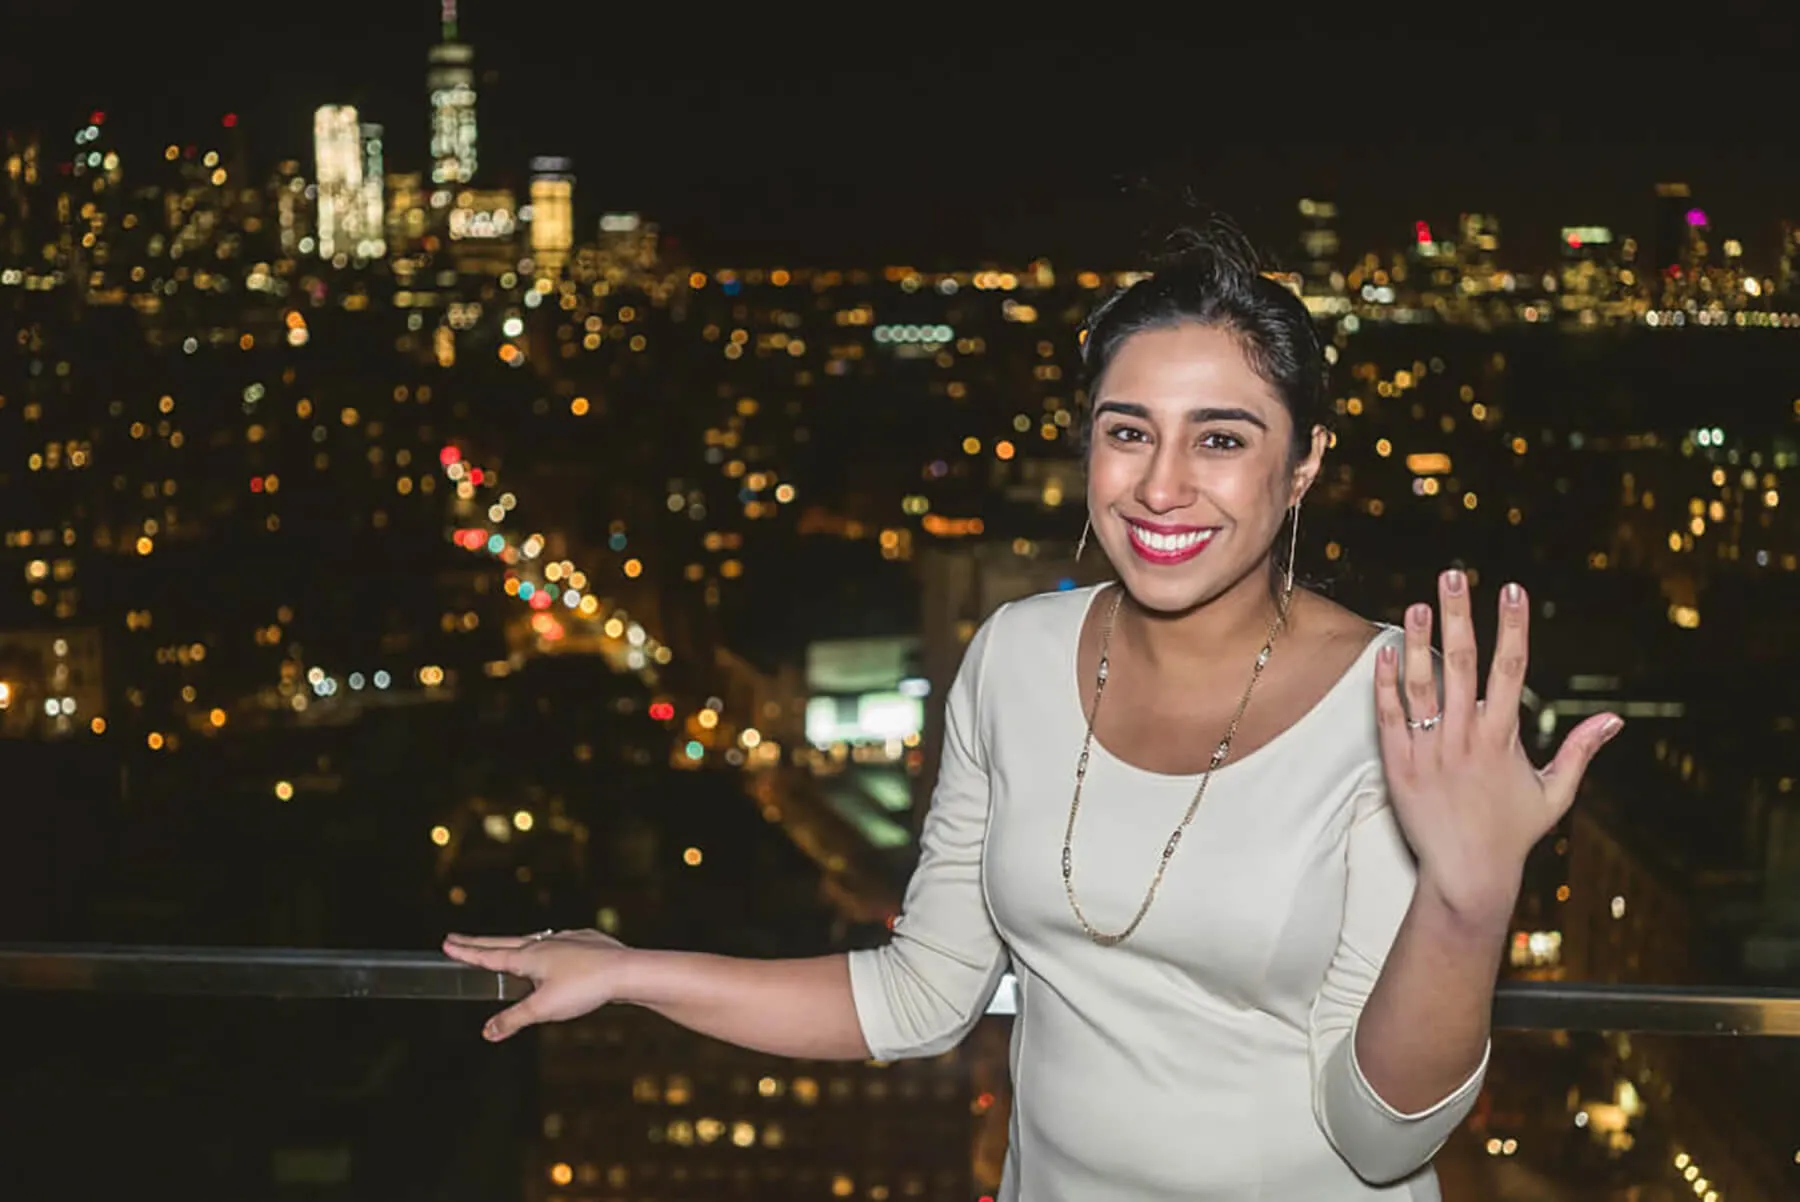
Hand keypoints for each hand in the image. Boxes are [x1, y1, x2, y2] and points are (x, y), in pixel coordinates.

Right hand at [442, 928, 627, 1040]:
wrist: (626, 970)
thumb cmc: (585, 987)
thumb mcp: (543, 1009)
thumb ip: (513, 1020)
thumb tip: (487, 1032)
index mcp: (528, 956)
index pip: (489, 955)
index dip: (466, 952)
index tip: (447, 943)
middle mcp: (544, 943)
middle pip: (504, 942)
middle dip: (479, 943)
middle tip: (458, 938)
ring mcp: (566, 940)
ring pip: (533, 939)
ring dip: (513, 944)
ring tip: (504, 947)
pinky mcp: (586, 942)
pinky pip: (559, 942)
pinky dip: (546, 946)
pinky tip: (554, 951)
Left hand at [1374, 570, 1622, 926]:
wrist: (1466, 875)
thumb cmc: (1512, 834)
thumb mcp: (1554, 793)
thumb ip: (1579, 751)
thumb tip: (1614, 719)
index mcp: (1504, 738)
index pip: (1512, 669)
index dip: (1513, 626)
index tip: (1513, 589)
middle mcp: (1466, 737)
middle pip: (1464, 663)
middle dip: (1460, 616)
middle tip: (1454, 574)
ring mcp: (1430, 750)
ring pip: (1422, 684)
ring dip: (1420, 641)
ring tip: (1418, 603)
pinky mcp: (1399, 765)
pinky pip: (1390, 716)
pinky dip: (1385, 684)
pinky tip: (1384, 651)